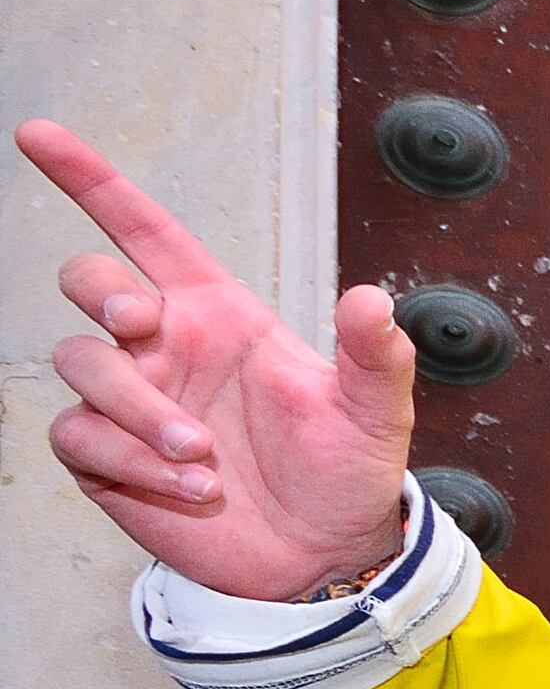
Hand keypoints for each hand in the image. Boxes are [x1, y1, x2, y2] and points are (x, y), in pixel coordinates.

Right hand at [24, 120, 418, 598]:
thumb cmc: (344, 470)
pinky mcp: (106, 458)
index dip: (89, 180)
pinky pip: (81, 437)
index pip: (140, 230)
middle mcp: (164, 346)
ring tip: (206, 457)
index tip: (37, 134)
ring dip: (138, 409)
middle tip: (145, 327)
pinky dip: (132, 461)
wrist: (322, 554)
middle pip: (87, 283)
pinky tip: (193, 489)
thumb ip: (374, 354)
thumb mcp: (373, 412)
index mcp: (216, 313)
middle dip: (103, 296)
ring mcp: (130, 400)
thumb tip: (372, 298)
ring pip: (80, 366)